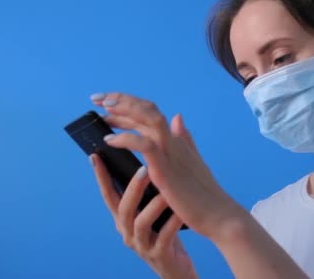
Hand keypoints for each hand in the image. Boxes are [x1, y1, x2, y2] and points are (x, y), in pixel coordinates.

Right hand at [90, 154, 195, 278]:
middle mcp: (128, 232)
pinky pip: (164, 237)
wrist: (176, 268)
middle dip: (132, 188)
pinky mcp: (159, 254)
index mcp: (123, 219)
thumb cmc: (164, 233)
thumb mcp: (152, 211)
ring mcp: (142, 245)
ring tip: (166, 191)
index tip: (95, 155)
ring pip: (141, 223)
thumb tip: (146, 159)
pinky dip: (172, 223)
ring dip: (153, 205)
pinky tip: (180, 212)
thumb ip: (147, 191)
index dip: (101, 177)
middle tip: (144, 168)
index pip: (108, 195)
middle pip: (123, 208)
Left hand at [91, 92, 243, 239]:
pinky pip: (145, 145)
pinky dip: (127, 139)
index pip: (149, 111)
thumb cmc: (203, 192)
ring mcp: (170, 152)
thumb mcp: (191, 160)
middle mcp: (173, 140)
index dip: (127, 103)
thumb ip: (183, 138)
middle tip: (97, 99)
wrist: (216, 214)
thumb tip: (178, 117)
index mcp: (175, 139)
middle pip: (146, 109)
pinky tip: (110, 140)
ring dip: (124, 111)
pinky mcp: (165, 169)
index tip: (106, 102)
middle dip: (120, 100)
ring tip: (103, 111)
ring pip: (149, 119)